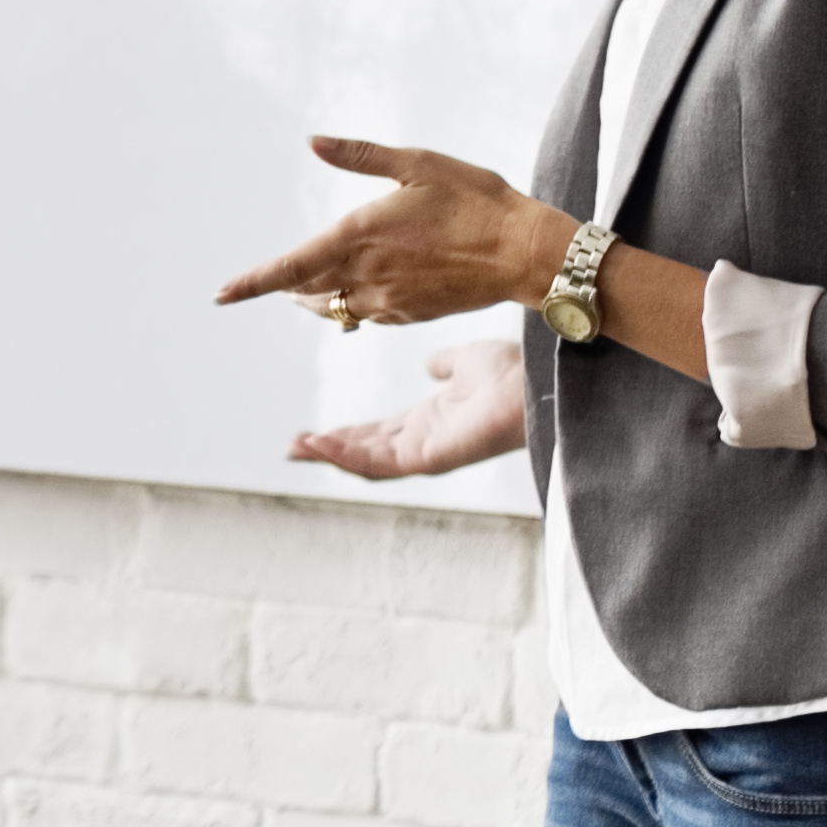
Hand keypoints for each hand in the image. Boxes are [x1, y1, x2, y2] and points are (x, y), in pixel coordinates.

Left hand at [215, 135, 573, 330]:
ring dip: (317, 299)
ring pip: (334, 308)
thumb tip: (313, 141)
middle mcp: (366, 275)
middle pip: (306, 292)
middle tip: (267, 283)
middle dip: (284, 289)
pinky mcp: (411, 314)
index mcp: (359, 237)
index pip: (289, 268)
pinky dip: (352, 305)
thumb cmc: (476, 200)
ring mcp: (389, 300)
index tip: (220, 294)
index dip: (251, 283)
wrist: (525, 252)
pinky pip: (367, 315)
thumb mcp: (418, 164)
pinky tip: (361, 292)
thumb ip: (361, 156)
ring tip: (306, 289)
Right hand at [287, 349, 528, 483]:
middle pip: (366, 451)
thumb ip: (446, 364)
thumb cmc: (511, 374)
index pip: (379, 433)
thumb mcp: (466, 362)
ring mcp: (425, 454)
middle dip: (329, 450)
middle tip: (294, 447)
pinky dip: (345, 457)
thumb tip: (431, 363)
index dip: (346, 433)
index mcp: (430, 421)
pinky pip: (378, 464)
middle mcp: (424, 441)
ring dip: (329, 456)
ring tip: (296, 449)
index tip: (316, 431)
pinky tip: (320, 445)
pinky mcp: (427, 459)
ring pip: (367, 463)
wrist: (532, 382)